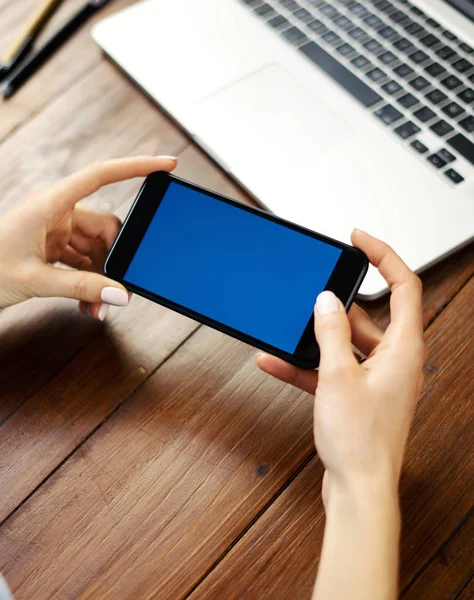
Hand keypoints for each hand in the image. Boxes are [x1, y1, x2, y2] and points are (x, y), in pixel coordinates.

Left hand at [0, 156, 176, 319]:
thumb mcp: (35, 279)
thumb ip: (81, 287)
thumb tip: (120, 294)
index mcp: (49, 204)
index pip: (101, 176)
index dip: (136, 167)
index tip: (165, 164)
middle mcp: (56, 213)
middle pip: (107, 228)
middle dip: (115, 261)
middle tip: (117, 291)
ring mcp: (55, 231)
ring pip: (97, 250)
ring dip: (102, 278)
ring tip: (96, 306)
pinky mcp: (52, 248)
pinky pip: (84, 262)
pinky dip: (89, 282)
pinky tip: (87, 302)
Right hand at [257, 230, 424, 496]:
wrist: (358, 490)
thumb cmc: (361, 442)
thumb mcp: (338, 375)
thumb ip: (330, 332)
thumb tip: (327, 301)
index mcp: (404, 350)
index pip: (404, 286)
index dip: (383, 257)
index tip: (359, 240)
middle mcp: (396, 362)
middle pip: (370, 315)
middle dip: (338, 305)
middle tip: (313, 292)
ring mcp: (376, 380)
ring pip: (346, 343)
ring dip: (316, 337)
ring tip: (289, 328)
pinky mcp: (357, 396)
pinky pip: (332, 369)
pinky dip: (307, 364)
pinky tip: (277, 360)